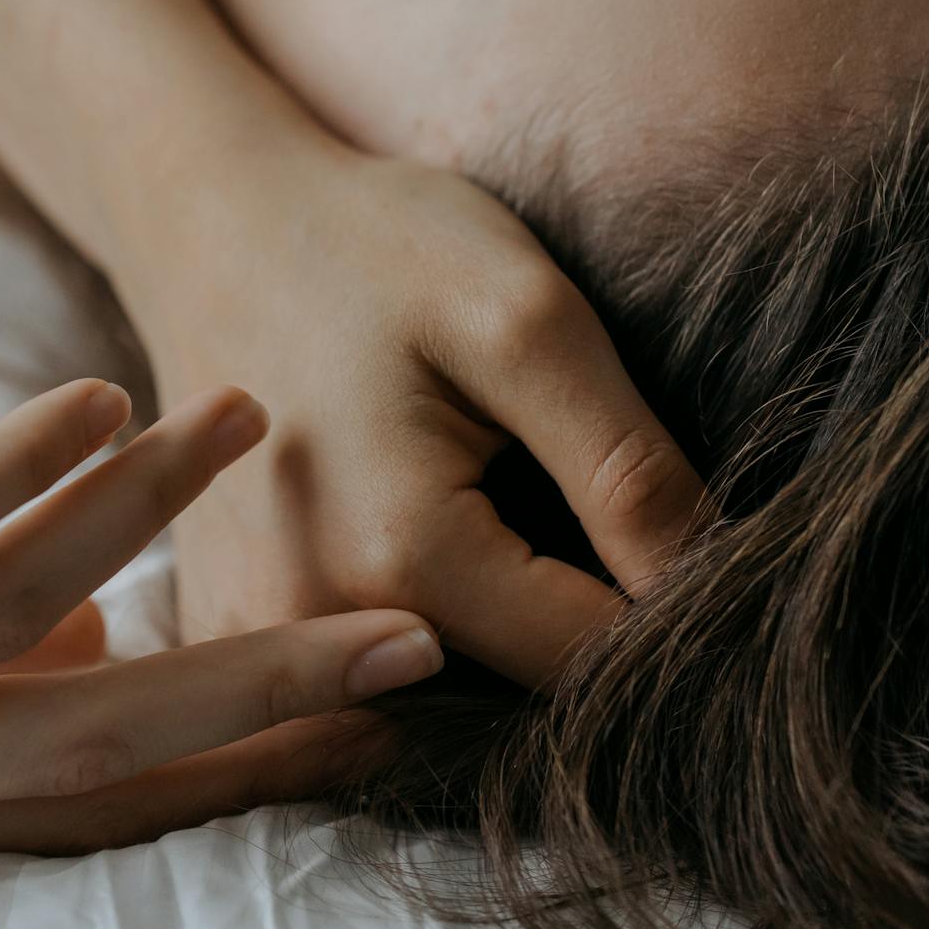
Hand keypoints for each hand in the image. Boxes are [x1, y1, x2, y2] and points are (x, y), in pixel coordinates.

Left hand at [0, 382, 443, 859]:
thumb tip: (90, 633)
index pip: (78, 805)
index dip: (231, 765)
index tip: (359, 720)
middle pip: (85, 747)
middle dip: (253, 691)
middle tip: (402, 639)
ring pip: (13, 621)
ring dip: (153, 519)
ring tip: (250, 419)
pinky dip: (17, 467)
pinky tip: (95, 400)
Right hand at [125, 141, 705, 685]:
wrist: (212, 221)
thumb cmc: (373, 245)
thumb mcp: (525, 319)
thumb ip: (625, 467)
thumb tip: (715, 594)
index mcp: (399, 559)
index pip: (591, 659)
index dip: (675, 620)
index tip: (705, 552)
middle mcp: (310, 629)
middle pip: (508, 703)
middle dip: (583, 645)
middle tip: (598, 527)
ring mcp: (256, 639)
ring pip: (433, 707)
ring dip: (499, 657)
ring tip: (518, 536)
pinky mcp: (232, 631)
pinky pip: (350, 689)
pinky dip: (411, 652)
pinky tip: (441, 566)